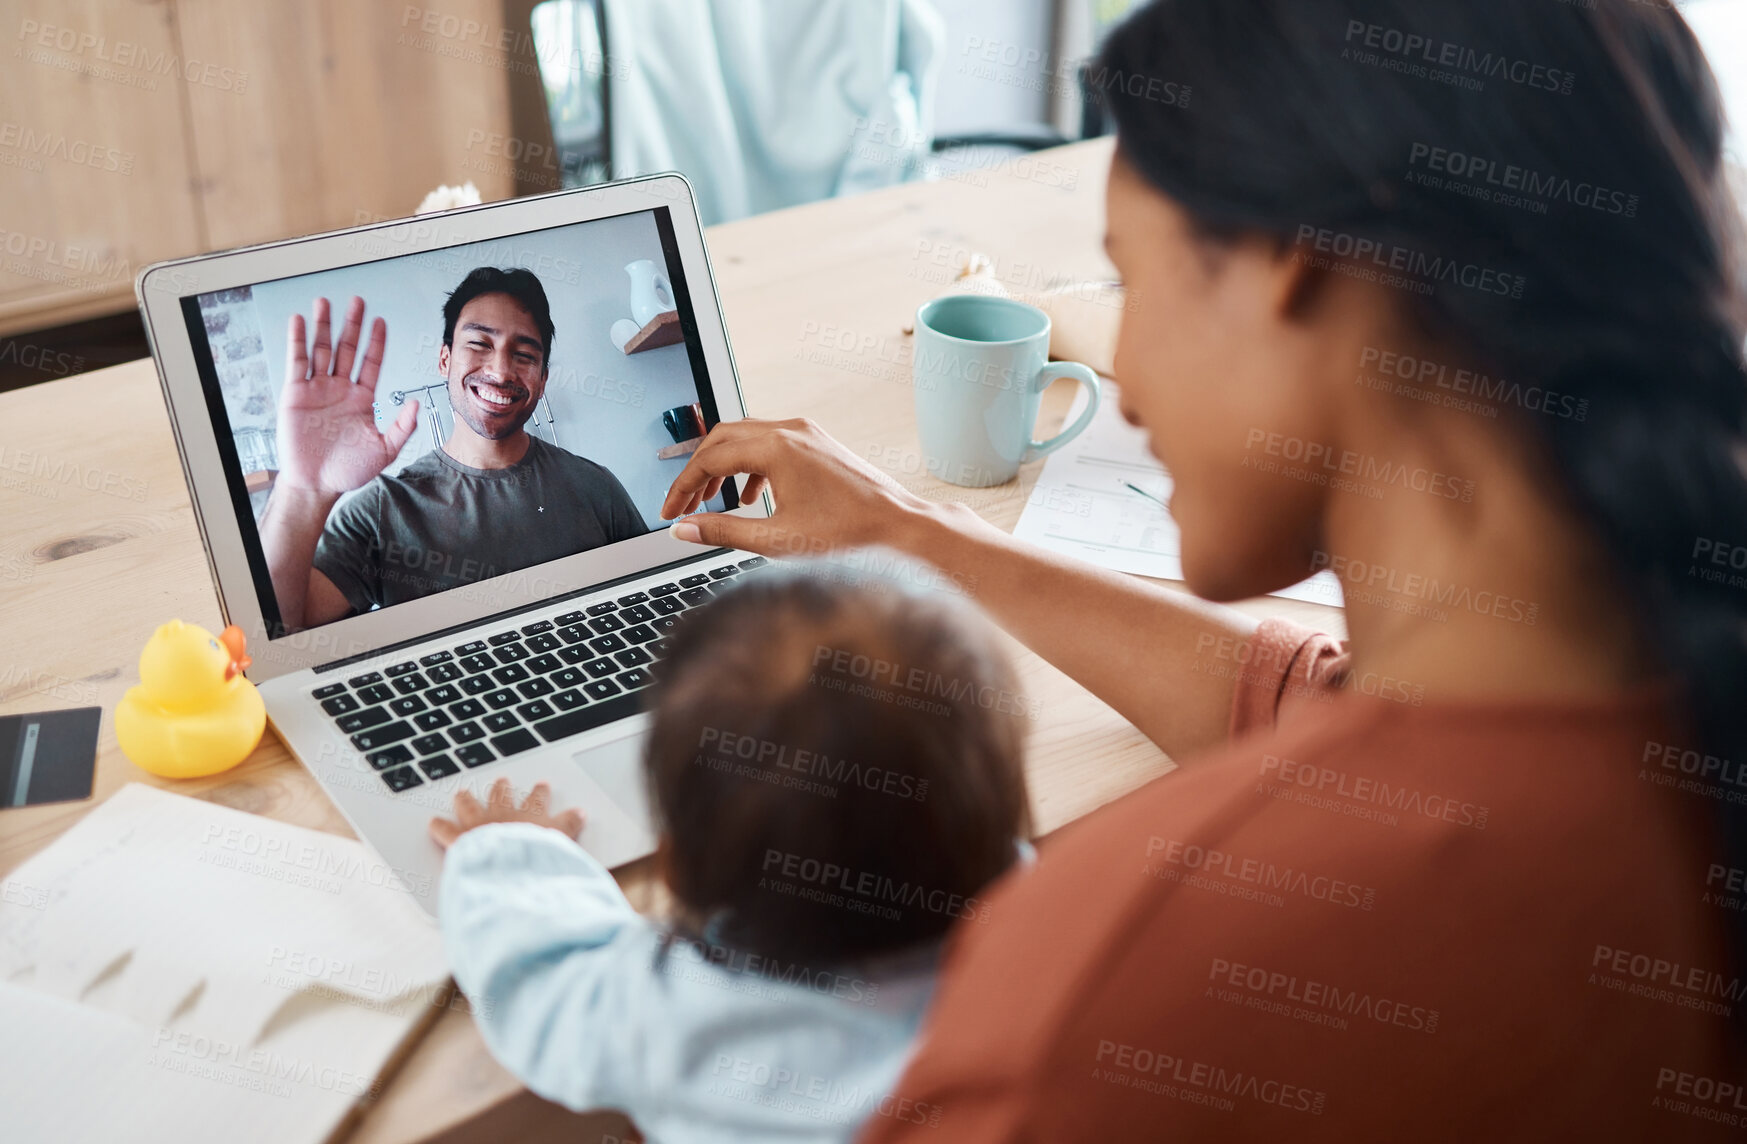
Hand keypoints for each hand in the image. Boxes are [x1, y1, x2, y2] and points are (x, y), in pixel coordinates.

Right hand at [276, 296, 419, 494]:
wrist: (317, 484)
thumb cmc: (349, 470)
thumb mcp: (385, 450)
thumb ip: (402, 427)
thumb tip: (417, 403)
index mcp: (362, 398)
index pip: (371, 362)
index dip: (375, 342)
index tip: (380, 321)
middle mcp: (340, 388)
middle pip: (347, 349)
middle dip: (351, 325)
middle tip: (357, 301)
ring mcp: (317, 388)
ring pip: (321, 350)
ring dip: (323, 326)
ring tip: (324, 302)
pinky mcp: (295, 393)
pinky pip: (296, 362)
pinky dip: (297, 341)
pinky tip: (299, 322)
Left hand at [429, 779, 584, 850]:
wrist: (513, 869)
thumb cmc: (540, 860)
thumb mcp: (565, 846)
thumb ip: (572, 830)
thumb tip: (583, 818)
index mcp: (534, 817)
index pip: (540, 801)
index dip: (542, 794)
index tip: (543, 786)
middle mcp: (507, 815)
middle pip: (503, 796)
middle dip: (503, 788)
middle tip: (502, 781)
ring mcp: (481, 824)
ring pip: (471, 805)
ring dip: (467, 799)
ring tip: (463, 793)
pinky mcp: (460, 838)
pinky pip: (445, 830)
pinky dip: (439, 827)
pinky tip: (433, 823)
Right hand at [659, 417, 937, 556]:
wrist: (901, 529)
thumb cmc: (849, 536)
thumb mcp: (775, 539)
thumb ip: (722, 530)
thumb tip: (684, 529)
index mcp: (777, 448)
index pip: (710, 457)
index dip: (683, 485)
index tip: (669, 511)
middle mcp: (792, 431)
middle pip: (723, 437)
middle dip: (698, 471)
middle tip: (682, 504)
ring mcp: (809, 434)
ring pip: (748, 437)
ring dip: (723, 466)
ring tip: (712, 502)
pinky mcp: (820, 444)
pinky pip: (772, 444)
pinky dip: (751, 466)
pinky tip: (751, 498)